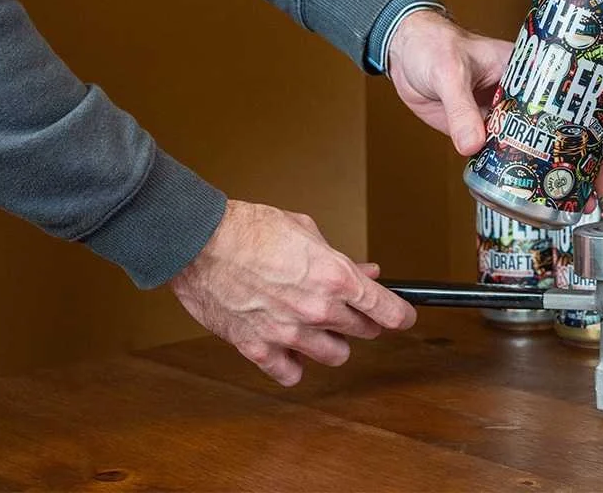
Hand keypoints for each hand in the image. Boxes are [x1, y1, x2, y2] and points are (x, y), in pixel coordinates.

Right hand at [170, 199, 415, 385]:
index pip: (386, 309)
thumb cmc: (249, 229)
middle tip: (352, 310)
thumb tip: (364, 271)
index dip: (401, 315)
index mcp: (334, 277)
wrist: (199, 243)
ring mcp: (288, 333)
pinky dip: (293, 364)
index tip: (404, 317)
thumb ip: (339, 258)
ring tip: (320, 328)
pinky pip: (290, 373)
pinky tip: (290, 349)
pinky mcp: (258, 349)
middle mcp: (316, 310)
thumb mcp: (306, 231)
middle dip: (363, 321)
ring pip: (334, 356)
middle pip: (363, 332)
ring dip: (333, 343)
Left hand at [387, 9, 602, 198]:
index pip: (573, 93)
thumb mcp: (450, 72)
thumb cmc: (432, 45)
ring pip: (540, 145)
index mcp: (527, 70)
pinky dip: (524, 174)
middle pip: (565, 127)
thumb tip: (472, 145)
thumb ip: (460, 108)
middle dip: (587, 157)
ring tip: (577, 198)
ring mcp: (505, 115)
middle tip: (599, 185)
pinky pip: (508, 155)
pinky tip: (536, 194)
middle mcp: (523, 94)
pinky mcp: (484, 131)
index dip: (598, 118)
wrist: (403, 52)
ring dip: (558, 171)